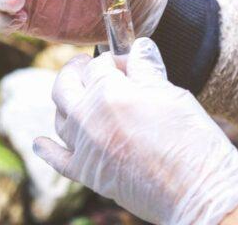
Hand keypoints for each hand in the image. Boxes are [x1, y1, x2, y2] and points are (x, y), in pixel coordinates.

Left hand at [33, 38, 237, 224]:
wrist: (197, 192)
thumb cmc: (191, 140)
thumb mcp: (172, 95)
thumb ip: (147, 70)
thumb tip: (139, 46)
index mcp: (110, 93)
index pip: (99, 64)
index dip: (114, 58)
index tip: (128, 62)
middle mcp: (89, 118)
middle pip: (66, 85)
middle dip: (77, 71)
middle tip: (91, 67)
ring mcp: (84, 148)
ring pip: (59, 117)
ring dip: (67, 101)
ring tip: (80, 96)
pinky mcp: (87, 174)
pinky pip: (57, 159)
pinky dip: (46, 148)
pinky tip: (40, 142)